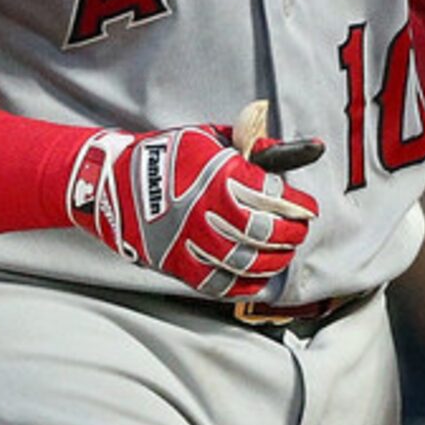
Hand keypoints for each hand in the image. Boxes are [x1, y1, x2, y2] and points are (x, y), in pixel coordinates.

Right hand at [70, 103, 322, 299]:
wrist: (111, 183)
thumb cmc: (167, 157)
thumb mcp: (211, 139)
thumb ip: (259, 146)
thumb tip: (313, 147)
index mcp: (217, 175)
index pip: (275, 198)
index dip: (299, 205)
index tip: (305, 207)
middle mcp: (205, 210)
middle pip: (266, 233)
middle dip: (291, 234)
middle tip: (297, 230)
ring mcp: (190, 242)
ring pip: (248, 262)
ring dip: (274, 260)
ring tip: (280, 252)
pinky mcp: (178, 265)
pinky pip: (222, 285)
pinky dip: (246, 284)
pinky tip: (256, 276)